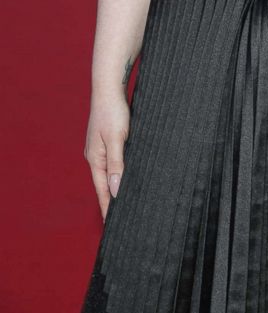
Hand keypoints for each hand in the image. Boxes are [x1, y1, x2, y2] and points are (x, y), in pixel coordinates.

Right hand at [84, 92, 129, 221]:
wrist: (109, 87)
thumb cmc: (113, 111)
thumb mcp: (117, 138)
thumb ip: (117, 163)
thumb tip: (116, 190)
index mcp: (95, 158)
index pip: (103, 190)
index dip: (108, 207)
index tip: (112, 225)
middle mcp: (95, 155)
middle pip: (105, 184)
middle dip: (112, 200)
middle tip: (123, 219)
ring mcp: (100, 147)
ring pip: (110, 172)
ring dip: (116, 186)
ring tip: (126, 202)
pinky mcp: (108, 139)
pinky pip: (114, 161)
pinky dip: (119, 172)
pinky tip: (127, 176)